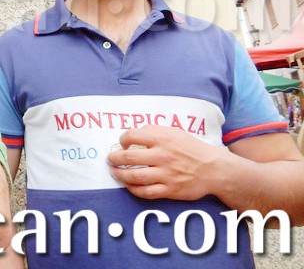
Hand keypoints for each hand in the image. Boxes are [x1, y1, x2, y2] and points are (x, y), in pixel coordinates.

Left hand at [107, 125, 226, 200]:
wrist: (213, 169)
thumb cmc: (191, 148)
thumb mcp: (174, 132)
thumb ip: (154, 131)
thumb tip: (134, 134)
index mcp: (162, 139)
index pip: (132, 136)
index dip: (122, 139)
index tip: (122, 143)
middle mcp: (162, 156)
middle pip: (128, 158)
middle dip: (114, 159)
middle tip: (110, 159)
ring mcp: (166, 174)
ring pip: (134, 176)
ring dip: (119, 175)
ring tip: (114, 173)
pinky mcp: (170, 190)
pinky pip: (146, 192)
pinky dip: (133, 189)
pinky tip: (129, 186)